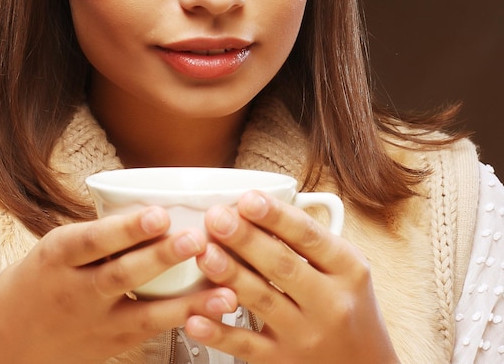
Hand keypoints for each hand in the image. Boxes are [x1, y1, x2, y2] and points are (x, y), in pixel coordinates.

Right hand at [0, 207, 236, 363]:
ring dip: (187, 300)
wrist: (6, 348)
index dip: (126, 228)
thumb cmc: (36, 283)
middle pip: (121, 274)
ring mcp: (96, 323)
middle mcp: (75, 291)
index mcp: (57, 256)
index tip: (158, 213)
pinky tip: (214, 310)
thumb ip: (96, 234)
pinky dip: (185, 319)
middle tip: (196, 239)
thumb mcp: (53, 249)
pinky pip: (153, 331)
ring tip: (224, 288)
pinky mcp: (114, 344)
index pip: (92, 240)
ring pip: (145, 312)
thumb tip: (148, 202)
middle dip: (160, 257)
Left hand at [186, 191, 399, 363]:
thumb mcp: (345, 268)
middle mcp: (330, 303)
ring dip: (230, 275)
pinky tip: (196, 317)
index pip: (308, 235)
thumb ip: (309, 239)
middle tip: (217, 218)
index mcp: (347, 269)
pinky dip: (219, 332)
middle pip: (282, 265)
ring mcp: (306, 335)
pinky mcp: (283, 361)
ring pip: (262, 300)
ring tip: (205, 253)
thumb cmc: (348, 306)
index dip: (276, 216)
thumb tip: (256, 205)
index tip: (248, 198)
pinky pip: (246, 346)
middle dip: (245, 238)